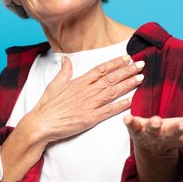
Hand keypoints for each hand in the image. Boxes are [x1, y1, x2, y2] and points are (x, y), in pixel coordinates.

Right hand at [23, 54, 145, 144]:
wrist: (41, 123)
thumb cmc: (47, 105)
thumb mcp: (54, 84)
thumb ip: (64, 71)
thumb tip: (66, 59)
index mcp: (79, 82)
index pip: (101, 69)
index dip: (116, 63)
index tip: (127, 58)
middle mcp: (86, 91)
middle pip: (111, 78)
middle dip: (127, 70)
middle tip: (141, 64)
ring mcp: (89, 104)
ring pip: (113, 91)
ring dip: (128, 84)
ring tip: (141, 78)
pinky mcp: (91, 118)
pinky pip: (109, 110)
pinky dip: (122, 105)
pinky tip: (132, 100)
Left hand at [123, 102, 182, 155]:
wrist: (151, 150)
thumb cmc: (175, 133)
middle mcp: (168, 135)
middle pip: (174, 133)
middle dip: (179, 129)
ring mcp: (151, 133)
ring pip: (153, 130)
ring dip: (154, 125)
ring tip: (156, 120)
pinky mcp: (136, 129)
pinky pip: (132, 126)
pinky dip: (130, 122)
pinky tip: (127, 118)